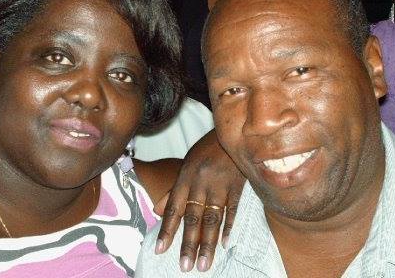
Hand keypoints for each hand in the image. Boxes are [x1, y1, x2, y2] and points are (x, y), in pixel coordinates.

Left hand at [154, 129, 244, 271]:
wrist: (232, 130)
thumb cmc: (207, 149)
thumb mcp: (187, 164)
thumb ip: (174, 189)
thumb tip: (156, 211)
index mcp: (186, 176)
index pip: (174, 207)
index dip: (166, 229)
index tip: (160, 250)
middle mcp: (201, 181)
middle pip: (193, 216)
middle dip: (188, 243)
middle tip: (185, 266)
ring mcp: (220, 183)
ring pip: (213, 217)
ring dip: (208, 242)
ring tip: (203, 264)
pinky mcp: (238, 183)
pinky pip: (233, 208)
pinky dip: (230, 226)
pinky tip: (225, 243)